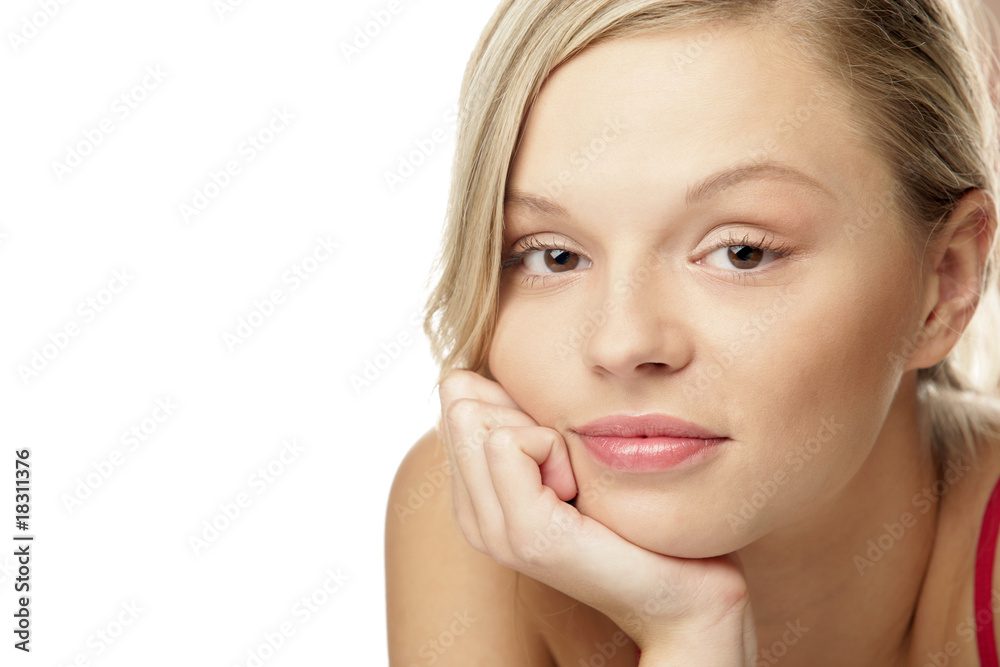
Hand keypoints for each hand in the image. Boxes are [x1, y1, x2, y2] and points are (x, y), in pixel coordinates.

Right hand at [437, 369, 757, 658]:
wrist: (685, 591)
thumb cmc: (635, 515)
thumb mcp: (569, 453)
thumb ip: (525, 417)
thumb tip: (478, 367)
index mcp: (477, 497)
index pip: (456, 398)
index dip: (512, 402)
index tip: (558, 447)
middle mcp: (474, 517)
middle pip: (461, 404)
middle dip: (521, 414)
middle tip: (569, 467)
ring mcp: (493, 530)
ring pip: (476, 418)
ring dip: (541, 433)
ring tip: (576, 482)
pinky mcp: (525, 533)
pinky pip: (509, 442)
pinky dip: (554, 449)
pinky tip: (580, 490)